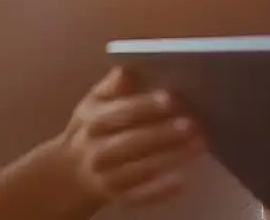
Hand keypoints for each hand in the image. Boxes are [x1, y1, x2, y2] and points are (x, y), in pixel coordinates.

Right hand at [59, 68, 206, 207]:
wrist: (69, 174)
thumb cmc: (91, 130)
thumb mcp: (94, 103)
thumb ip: (112, 86)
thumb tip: (127, 69)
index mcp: (93, 121)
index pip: (119, 113)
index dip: (145, 106)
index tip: (172, 99)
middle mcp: (97, 151)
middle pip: (130, 143)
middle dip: (162, 134)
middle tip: (193, 124)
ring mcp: (106, 177)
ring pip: (138, 170)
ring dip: (169, 158)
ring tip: (199, 144)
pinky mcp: (118, 198)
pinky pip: (139, 196)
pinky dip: (159, 191)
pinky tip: (182, 181)